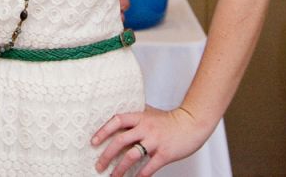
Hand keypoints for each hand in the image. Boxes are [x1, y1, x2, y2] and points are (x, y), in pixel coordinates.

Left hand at [91, 105, 207, 175]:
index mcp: (139, 117)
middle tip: (98, 165)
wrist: (191, 123)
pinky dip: (140, 175)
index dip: (103, 131)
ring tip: (112, 176)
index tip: (93, 142)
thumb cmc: (170, 120)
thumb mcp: (149, 114)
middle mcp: (145, 128)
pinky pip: (149, 166)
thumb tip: (117, 122)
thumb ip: (135, 118)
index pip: (116, 121)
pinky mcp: (165, 153)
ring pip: (131, 155)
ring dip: (120, 168)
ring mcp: (155, 141)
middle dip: (107, 154)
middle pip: (120, 140)